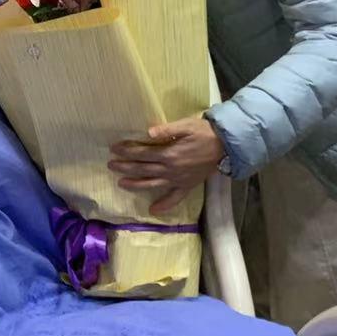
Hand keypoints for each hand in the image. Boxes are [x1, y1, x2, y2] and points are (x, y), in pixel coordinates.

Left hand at [108, 115, 223, 214]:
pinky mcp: (187, 186)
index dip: (127, 151)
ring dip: (136, 185)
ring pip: (153, 184)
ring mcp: (178, 180)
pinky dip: (164, 205)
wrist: (225, 145)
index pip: (142, 153)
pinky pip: (174, 198)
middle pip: (143, 169)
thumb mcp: (185, 125)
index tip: (114, 149)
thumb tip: (148, 132)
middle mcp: (171, 169)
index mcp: (169, 154)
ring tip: (121, 184)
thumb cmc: (203, 132)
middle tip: (111, 165)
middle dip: (125, 167)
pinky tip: (153, 210)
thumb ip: (167, 130)